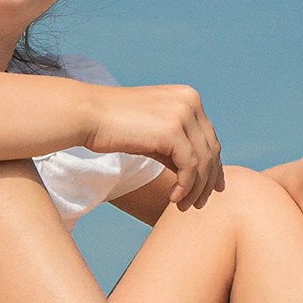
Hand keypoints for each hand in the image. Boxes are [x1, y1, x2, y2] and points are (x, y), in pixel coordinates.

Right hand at [83, 82, 224, 208]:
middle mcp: (190, 101)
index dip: (213, 166)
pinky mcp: (172, 130)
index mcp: (188, 96)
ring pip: (203, 161)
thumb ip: (177, 145)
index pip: (209, 137)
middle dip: (208, 181)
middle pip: (211, 149)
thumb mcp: (155, 131)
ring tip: (183, 206)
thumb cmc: (116, 125)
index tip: (212, 189)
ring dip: (196, 189)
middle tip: (199, 204)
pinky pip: (190, 167)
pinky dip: (185, 187)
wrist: (88, 114)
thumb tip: (198, 173)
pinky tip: (173, 199)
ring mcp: (183, 114)